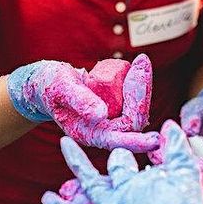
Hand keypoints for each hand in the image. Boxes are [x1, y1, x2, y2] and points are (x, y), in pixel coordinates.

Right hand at [7, 55, 158, 151]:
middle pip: (133, 120)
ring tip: (141, 63)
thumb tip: (101, 115)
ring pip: (137, 109)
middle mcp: (102, 130)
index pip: (119, 140)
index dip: (137, 140)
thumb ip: (80, 100)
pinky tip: (137, 66)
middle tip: (142, 64)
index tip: (156, 138)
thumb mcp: (62, 88)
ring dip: (142, 86)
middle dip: (141, 93)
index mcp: (88, 133)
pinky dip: (138, 83)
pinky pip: (134, 99)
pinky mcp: (115, 108)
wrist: (45, 82)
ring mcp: (110, 120)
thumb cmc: (49, 85)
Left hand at [41, 121, 202, 203]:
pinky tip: (47, 197)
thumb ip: (178, 152)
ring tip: (64, 146)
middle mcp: (114, 196)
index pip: (123, 165)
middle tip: (107, 153)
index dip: (122, 158)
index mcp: (132, 183)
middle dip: (106, 161)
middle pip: (105, 173)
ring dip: (76, 166)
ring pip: (85, 187)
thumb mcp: (186, 179)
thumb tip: (170, 125)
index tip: (123, 154)